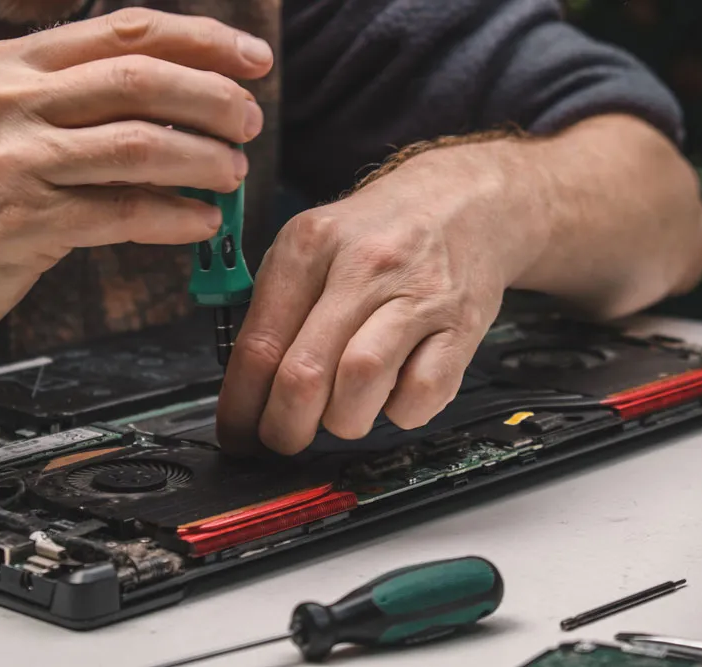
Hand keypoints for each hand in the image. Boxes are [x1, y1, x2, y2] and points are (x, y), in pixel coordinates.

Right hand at [0, 8, 270, 365]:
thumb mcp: (2, 126)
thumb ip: (76, 104)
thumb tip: (178, 102)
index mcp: (12, 66)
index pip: (127, 32)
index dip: (203, 41)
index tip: (253, 59)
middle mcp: (11, 101)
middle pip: (142, 81)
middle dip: (214, 99)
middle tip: (250, 122)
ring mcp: (14, 161)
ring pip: (139, 145)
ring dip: (203, 159)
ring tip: (233, 174)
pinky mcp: (22, 224)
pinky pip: (122, 213)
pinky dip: (174, 216)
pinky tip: (202, 223)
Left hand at [217, 143, 540, 454]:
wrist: (466, 200)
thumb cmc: (379, 232)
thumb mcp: (311, 244)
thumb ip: (275, 308)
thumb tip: (246, 389)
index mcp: (310, 245)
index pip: (259, 343)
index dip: (240, 405)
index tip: (236, 433)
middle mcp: (363, 267)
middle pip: (305, 374)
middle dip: (284, 427)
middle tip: (283, 438)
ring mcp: (417, 296)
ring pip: (360, 384)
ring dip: (342, 421)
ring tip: (340, 413)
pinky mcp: (461, 326)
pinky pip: (423, 394)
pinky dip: (400, 413)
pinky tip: (392, 396)